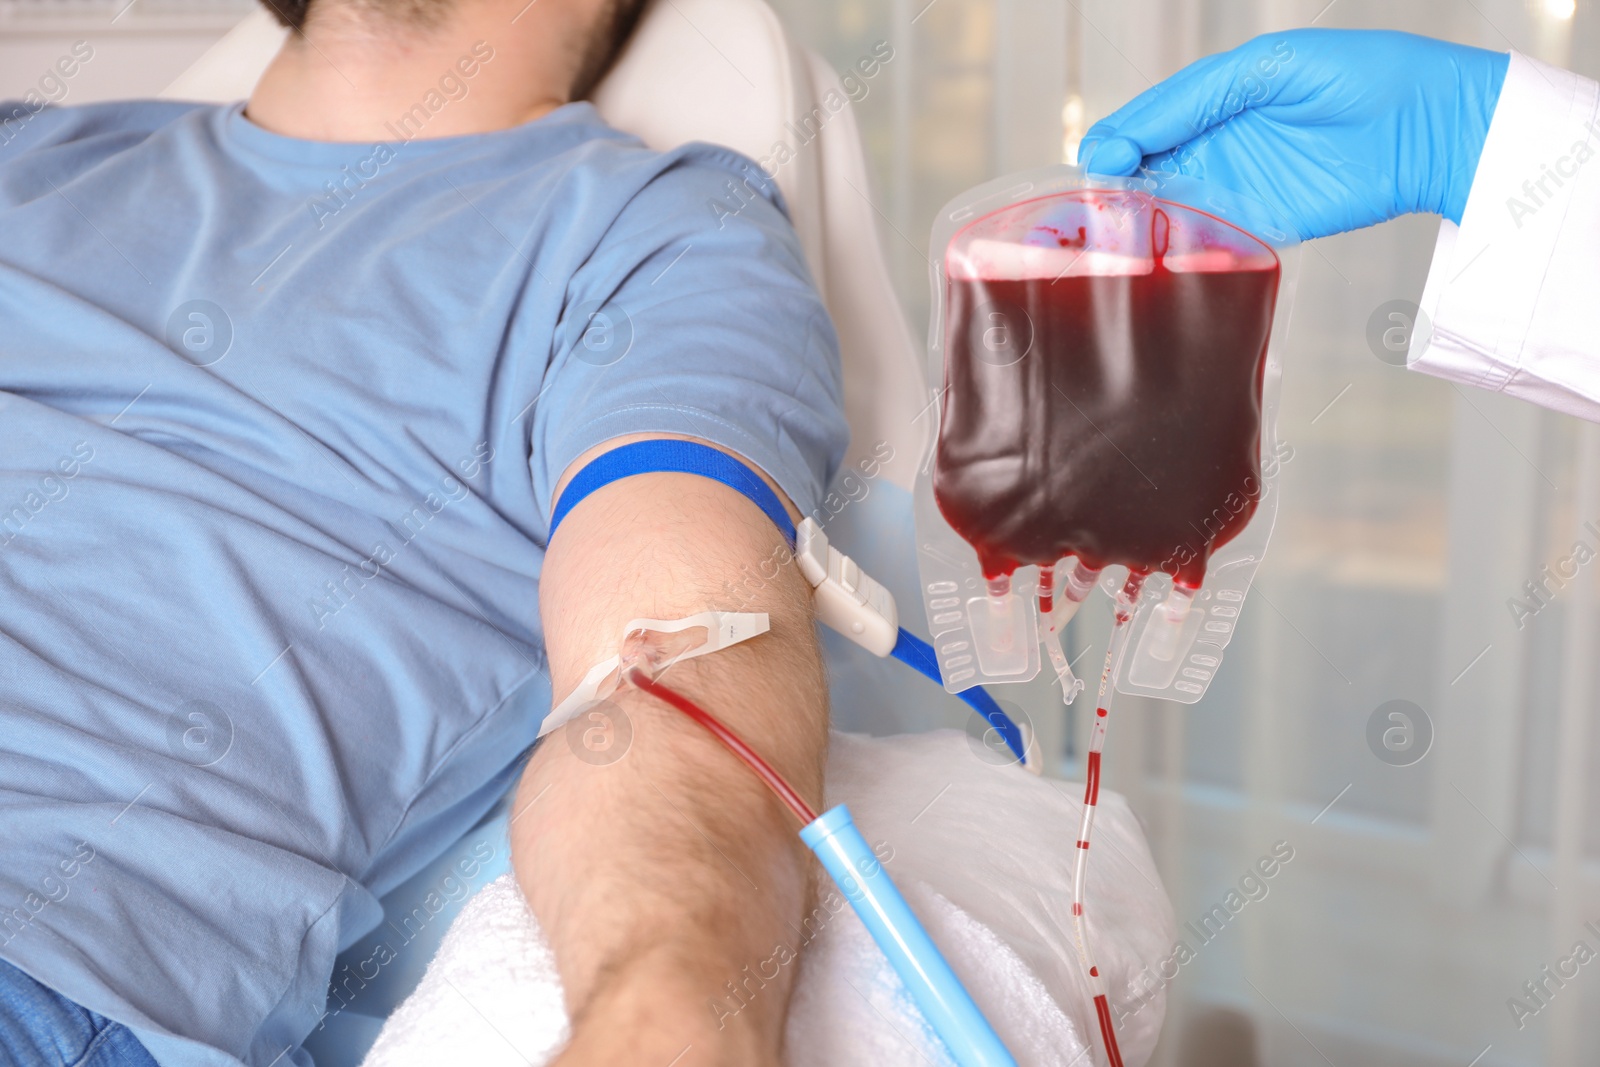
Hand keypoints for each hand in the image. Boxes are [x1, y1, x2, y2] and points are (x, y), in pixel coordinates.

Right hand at [1078, 29, 1509, 239]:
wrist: (1430, 125)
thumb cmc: (1358, 76)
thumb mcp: (1266, 70)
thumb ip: (1194, 100)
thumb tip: (1128, 138)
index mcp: (1208, 99)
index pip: (1139, 125)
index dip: (1113, 145)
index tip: (1103, 164)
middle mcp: (1213, 144)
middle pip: (1142, 173)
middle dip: (1114, 192)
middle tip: (1097, 211)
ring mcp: (1235, 187)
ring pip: (1166, 212)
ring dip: (1140, 227)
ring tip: (1119, 241)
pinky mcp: (1262, 226)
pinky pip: (1210, 245)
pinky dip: (1184, 255)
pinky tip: (1165, 259)